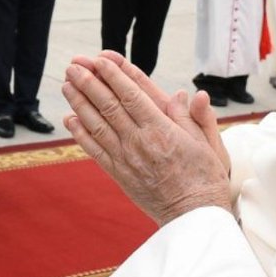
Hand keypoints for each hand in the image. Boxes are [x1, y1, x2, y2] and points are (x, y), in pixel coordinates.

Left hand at [61, 53, 231, 225]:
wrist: (193, 217)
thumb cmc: (205, 178)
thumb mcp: (208, 145)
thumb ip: (194, 118)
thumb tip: (185, 93)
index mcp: (162, 131)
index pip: (132, 96)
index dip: (113, 76)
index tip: (99, 59)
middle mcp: (140, 143)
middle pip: (108, 106)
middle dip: (89, 83)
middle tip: (74, 65)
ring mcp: (126, 159)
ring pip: (97, 125)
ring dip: (79, 103)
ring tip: (67, 85)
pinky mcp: (119, 175)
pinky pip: (95, 150)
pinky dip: (80, 134)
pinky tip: (70, 119)